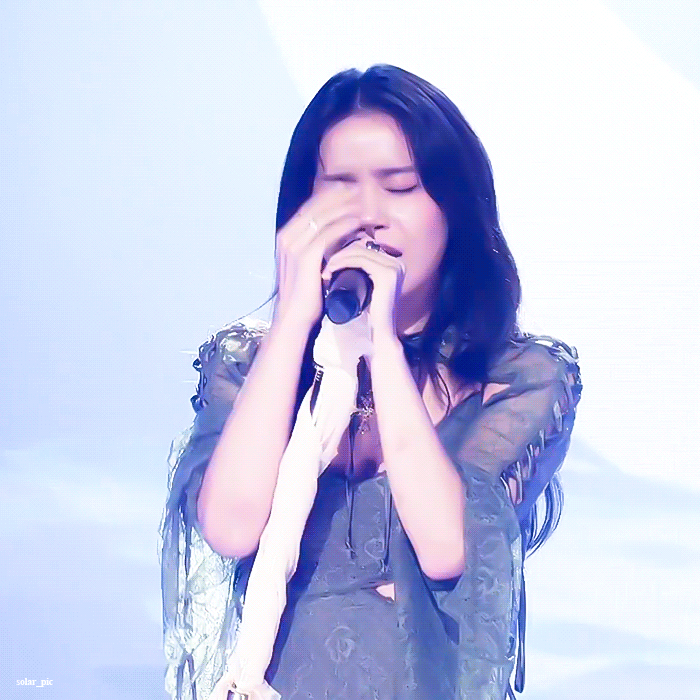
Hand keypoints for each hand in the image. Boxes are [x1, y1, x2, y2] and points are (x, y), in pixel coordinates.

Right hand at [273, 186, 363, 331]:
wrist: (294, 319)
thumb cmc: (306, 296)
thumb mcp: (310, 266)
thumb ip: (320, 248)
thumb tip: (341, 236)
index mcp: (287, 237)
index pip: (311, 207)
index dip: (332, 196)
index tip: (352, 191)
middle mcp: (287, 237)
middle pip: (316, 206)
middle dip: (340, 197)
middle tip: (362, 191)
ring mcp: (294, 246)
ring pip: (323, 217)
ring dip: (346, 208)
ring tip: (365, 204)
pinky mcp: (305, 257)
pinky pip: (327, 234)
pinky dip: (344, 226)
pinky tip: (359, 222)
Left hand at [321, 234, 405, 348]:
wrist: (379, 335)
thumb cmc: (369, 315)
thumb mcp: (366, 288)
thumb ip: (361, 273)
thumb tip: (339, 257)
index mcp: (394, 264)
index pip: (364, 247)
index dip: (343, 251)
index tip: (327, 262)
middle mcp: (397, 262)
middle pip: (361, 246)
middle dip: (339, 253)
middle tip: (322, 265)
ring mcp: (394, 267)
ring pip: (358, 251)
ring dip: (337, 258)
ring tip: (325, 270)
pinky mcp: (387, 274)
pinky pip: (359, 259)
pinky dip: (341, 262)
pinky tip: (330, 271)